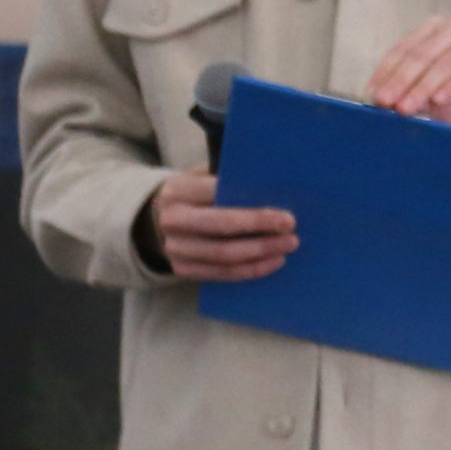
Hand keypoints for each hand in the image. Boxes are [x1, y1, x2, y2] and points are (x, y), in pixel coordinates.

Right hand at [146, 167, 296, 282]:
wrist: (158, 219)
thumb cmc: (196, 193)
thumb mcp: (204, 176)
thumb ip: (230, 179)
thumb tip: (275, 187)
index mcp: (178, 190)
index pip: (218, 195)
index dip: (252, 207)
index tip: (286, 215)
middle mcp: (172, 219)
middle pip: (222, 227)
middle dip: (260, 230)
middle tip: (291, 233)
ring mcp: (174, 247)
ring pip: (223, 255)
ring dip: (260, 253)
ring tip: (286, 247)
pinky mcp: (181, 268)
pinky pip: (220, 273)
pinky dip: (250, 269)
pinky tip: (272, 262)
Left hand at [368, 15, 450, 140]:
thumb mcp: (425, 100)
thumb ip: (406, 95)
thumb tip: (380, 100)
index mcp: (433, 31)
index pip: (403, 50)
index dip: (386, 74)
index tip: (372, 97)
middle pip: (423, 54)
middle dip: (402, 81)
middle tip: (387, 104)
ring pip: (447, 61)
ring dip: (424, 86)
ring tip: (407, 108)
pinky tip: (440, 100)